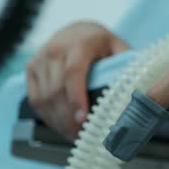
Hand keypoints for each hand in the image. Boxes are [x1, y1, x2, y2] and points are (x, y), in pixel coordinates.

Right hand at [27, 21, 128, 140]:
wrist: (78, 31)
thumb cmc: (103, 44)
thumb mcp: (119, 48)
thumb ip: (127, 67)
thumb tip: (138, 94)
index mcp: (80, 43)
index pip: (73, 72)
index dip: (76, 98)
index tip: (83, 120)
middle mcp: (56, 49)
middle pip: (56, 90)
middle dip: (68, 118)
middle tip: (82, 137)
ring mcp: (40, 59)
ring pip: (44, 97)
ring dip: (58, 121)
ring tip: (74, 136)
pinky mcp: (31, 68)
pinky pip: (35, 98)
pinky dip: (47, 116)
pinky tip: (61, 127)